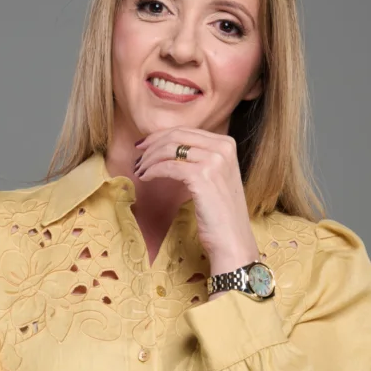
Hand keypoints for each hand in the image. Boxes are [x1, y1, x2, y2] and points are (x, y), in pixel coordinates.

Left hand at [134, 128, 257, 267]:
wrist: (232, 238)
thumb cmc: (221, 212)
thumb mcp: (215, 176)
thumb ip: (199, 157)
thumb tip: (167, 146)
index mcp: (226, 143)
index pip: (186, 131)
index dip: (160, 136)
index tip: (144, 146)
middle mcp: (223, 147)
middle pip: (176, 136)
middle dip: (151, 145)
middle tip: (138, 157)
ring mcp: (214, 161)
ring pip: (169, 149)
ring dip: (149, 159)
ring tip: (139, 170)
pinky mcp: (202, 177)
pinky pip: (168, 167)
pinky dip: (152, 171)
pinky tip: (145, 178)